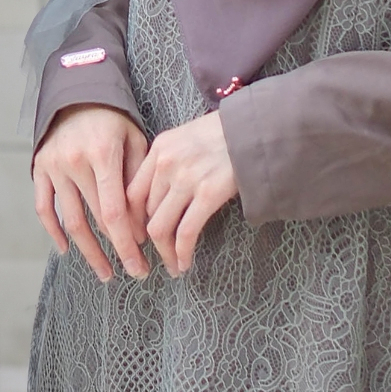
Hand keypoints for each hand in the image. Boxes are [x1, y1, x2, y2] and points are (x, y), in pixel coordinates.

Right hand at [33, 104, 149, 280]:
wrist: (79, 93)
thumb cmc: (116, 121)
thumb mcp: (136, 141)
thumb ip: (139, 181)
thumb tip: (142, 226)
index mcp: (103, 154)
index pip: (115, 211)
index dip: (127, 241)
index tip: (141, 262)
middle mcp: (74, 162)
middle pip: (95, 219)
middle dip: (117, 249)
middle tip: (134, 270)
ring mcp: (53, 167)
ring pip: (69, 221)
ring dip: (88, 251)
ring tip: (105, 272)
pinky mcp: (39, 169)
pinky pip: (43, 208)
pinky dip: (54, 232)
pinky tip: (68, 250)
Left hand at [126, 112, 237, 276]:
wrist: (258, 126)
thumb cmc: (228, 133)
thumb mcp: (189, 136)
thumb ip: (170, 160)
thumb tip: (160, 196)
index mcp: (160, 148)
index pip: (132, 193)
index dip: (132, 221)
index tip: (138, 236)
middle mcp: (167, 163)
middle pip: (144, 213)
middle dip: (149, 240)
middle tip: (158, 255)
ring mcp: (187, 179)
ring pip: (160, 227)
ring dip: (165, 252)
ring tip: (173, 265)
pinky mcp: (209, 193)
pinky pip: (186, 232)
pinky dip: (182, 253)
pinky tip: (185, 263)